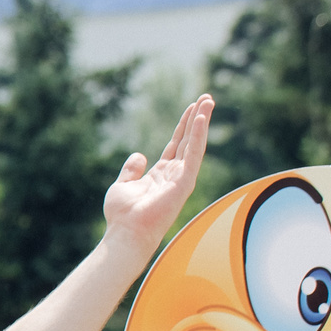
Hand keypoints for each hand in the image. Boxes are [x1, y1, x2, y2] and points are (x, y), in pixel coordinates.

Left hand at [101, 94, 212, 259]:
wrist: (126, 233)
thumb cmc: (123, 216)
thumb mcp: (122, 186)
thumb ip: (131, 170)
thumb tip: (139, 155)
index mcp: (161, 174)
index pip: (176, 145)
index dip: (183, 126)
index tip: (191, 107)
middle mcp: (175, 174)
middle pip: (189, 140)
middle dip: (197, 118)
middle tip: (206, 97)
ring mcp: (181, 178)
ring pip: (195, 143)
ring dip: (201, 122)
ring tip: (208, 101)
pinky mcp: (184, 182)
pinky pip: (194, 153)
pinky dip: (197, 135)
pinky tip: (200, 118)